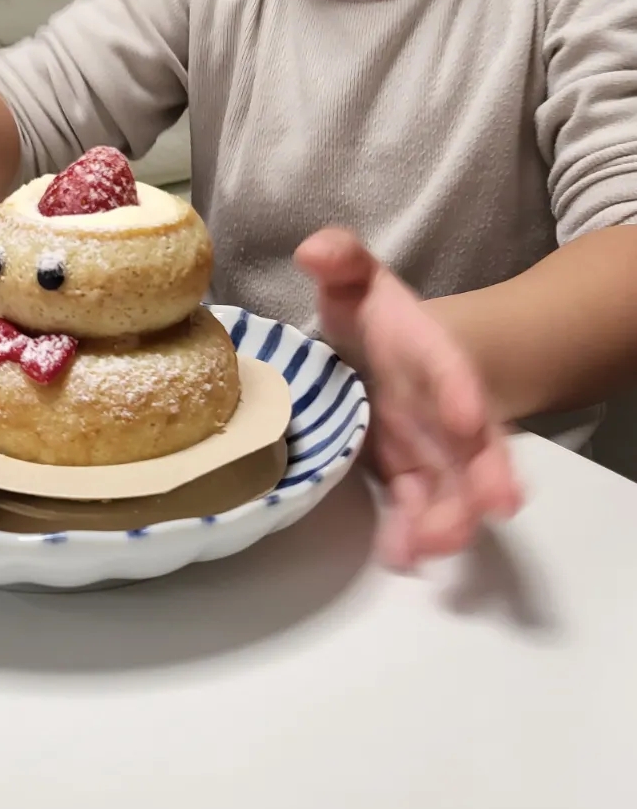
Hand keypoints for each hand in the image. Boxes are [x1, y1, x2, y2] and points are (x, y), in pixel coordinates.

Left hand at [295, 229, 521, 567]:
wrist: (383, 349)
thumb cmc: (369, 312)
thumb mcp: (354, 278)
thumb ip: (341, 258)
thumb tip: (315, 250)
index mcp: (428, 352)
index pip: (450, 369)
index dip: (460, 392)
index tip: (469, 417)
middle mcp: (439, 406)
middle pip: (473, 443)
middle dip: (485, 474)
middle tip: (493, 508)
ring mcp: (427, 446)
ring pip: (452, 486)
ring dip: (450, 518)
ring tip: (434, 549)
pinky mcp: (406, 475)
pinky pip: (417, 508)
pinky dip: (412, 534)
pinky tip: (403, 558)